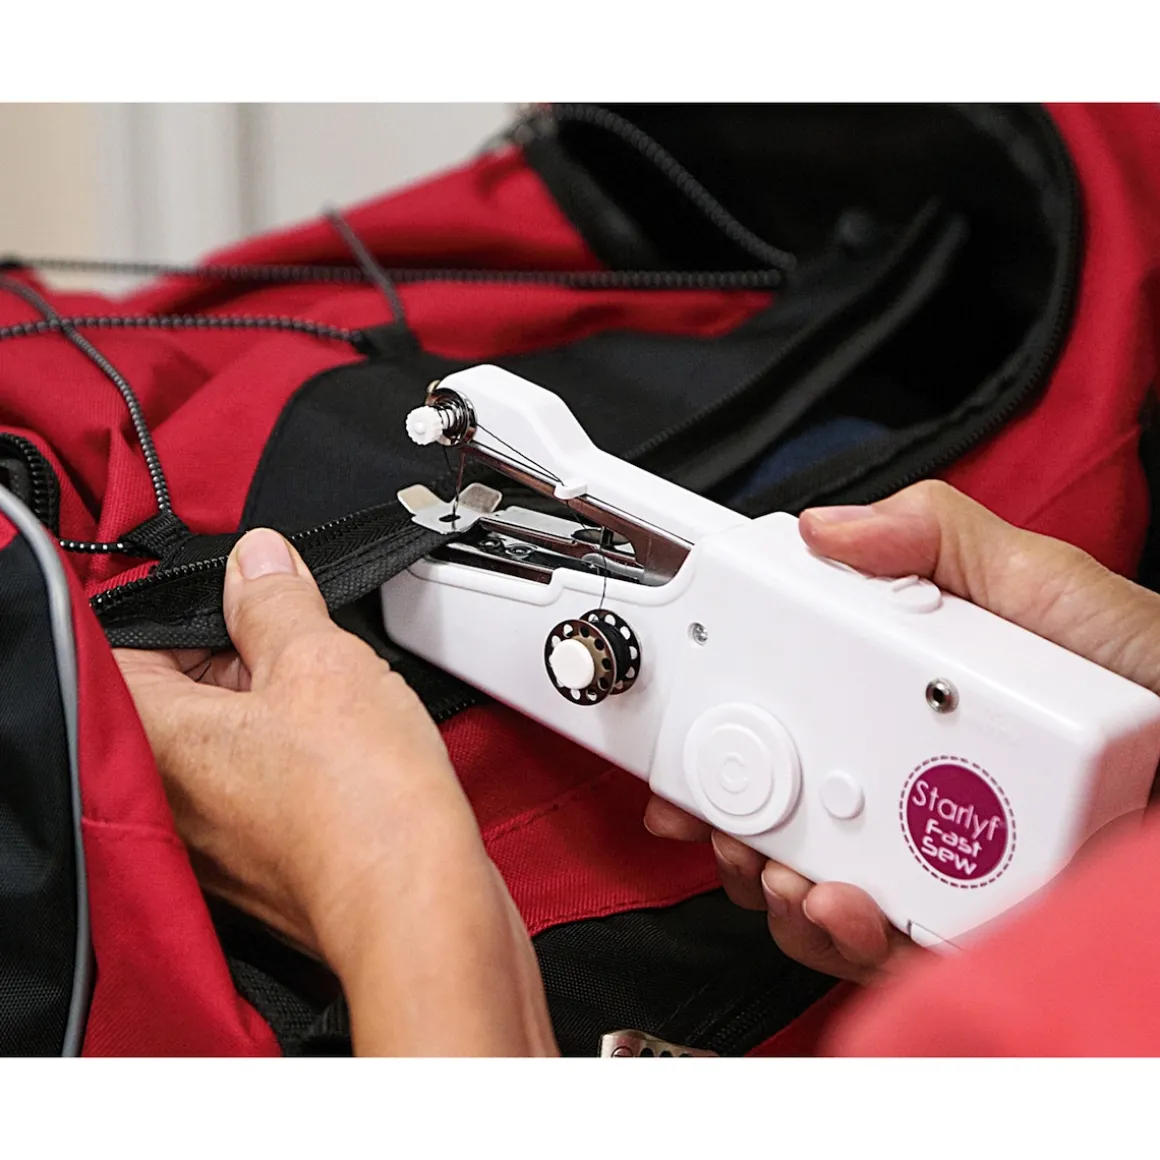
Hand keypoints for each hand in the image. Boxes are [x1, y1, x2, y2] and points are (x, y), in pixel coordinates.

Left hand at [115, 528, 556, 1055]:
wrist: (421, 904)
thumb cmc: (364, 806)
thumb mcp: (321, 661)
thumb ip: (276, 600)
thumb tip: (257, 562)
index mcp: (157, 740)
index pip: (128, 647)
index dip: (193, 613)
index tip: (248, 603)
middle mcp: (170, 799)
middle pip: (183, 695)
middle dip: (242, 658)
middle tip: (304, 648)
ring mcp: (216, 840)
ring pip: (230, 741)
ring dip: (279, 709)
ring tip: (338, 700)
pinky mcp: (265, 863)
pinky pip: (265, 786)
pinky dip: (300, 759)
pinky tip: (352, 751)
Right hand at [645, 480, 1159, 984]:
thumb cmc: (1145, 672)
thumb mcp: (1033, 582)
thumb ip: (934, 537)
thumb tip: (826, 529)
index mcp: (901, 702)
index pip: (788, 717)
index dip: (722, 732)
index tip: (688, 739)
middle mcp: (905, 780)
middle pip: (782, 807)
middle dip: (729, 818)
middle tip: (716, 811)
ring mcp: (932, 853)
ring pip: (812, 886)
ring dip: (773, 883)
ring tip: (785, 865)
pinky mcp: (963, 917)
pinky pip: (876, 945)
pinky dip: (837, 936)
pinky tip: (846, 905)